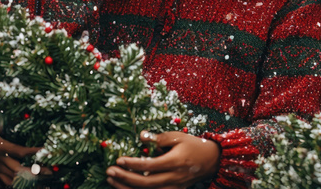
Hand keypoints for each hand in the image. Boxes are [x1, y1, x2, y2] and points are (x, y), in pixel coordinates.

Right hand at [0, 116, 39, 185]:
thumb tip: (3, 120)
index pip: (18, 151)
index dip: (32, 152)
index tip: (45, 150)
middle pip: (19, 169)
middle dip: (35, 172)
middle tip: (50, 172)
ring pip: (12, 178)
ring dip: (27, 180)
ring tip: (42, 180)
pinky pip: (4, 179)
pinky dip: (15, 182)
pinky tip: (25, 183)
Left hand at [106, 130, 220, 188]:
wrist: (211, 161)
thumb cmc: (194, 145)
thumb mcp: (178, 136)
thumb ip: (160, 138)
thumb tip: (142, 136)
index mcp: (175, 162)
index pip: (150, 166)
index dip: (133, 164)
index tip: (119, 160)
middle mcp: (174, 178)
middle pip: (146, 183)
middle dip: (125, 178)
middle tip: (109, 171)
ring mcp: (173, 187)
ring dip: (127, 188)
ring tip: (112, 180)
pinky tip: (125, 188)